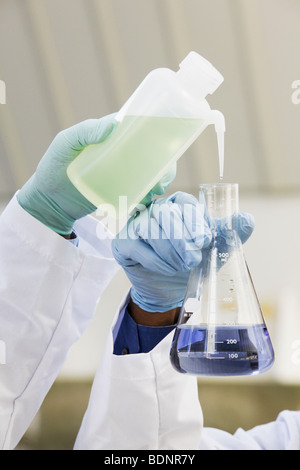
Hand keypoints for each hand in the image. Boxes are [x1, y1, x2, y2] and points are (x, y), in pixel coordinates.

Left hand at [17, 115, 177, 234]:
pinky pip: (142, 190)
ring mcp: (122, 173)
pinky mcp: (121, 192)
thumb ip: (85, 132)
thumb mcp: (66, 144)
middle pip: (152, 152)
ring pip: (151, 172)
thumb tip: (116, 124)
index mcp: (111, 135)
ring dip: (161, 178)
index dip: (160, 131)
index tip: (171, 139)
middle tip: (163, 176)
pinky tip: (150, 198)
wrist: (49, 202)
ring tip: (156, 189)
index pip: (140, 128)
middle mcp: (121, 152)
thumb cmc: (54, 166)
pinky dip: (150, 194)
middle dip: (165, 162)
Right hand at [112, 191, 254, 312]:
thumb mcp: (215, 250)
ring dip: (169, 251)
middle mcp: (155, 210)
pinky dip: (154, 260)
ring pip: (149, 228)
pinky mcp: (123, 242)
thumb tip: (246, 219)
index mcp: (178, 206)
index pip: (184, 202)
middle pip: (164, 213)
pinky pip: (136, 245)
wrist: (171, 290)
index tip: (204, 240)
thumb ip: (230, 233)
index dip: (194, 220)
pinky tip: (167, 270)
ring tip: (181, 267)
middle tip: (193, 260)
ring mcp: (136, 224)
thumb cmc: (193, 264)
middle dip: (181, 238)